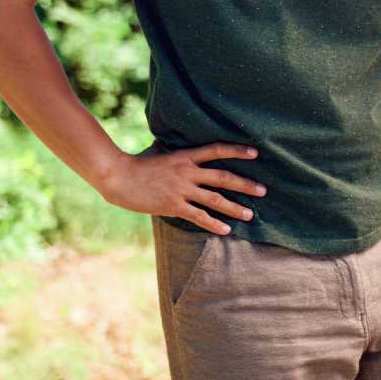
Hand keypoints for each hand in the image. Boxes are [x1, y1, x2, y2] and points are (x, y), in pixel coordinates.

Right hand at [96, 142, 264, 234]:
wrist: (118, 176)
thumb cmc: (137, 164)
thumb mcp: (161, 152)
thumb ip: (177, 154)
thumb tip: (185, 150)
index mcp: (185, 156)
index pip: (217, 150)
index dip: (237, 151)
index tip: (256, 153)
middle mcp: (188, 172)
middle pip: (224, 177)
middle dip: (246, 185)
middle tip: (263, 190)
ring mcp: (181, 189)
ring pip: (215, 199)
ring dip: (235, 207)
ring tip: (251, 214)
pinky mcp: (173, 205)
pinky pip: (198, 216)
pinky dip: (214, 223)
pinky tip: (226, 229)